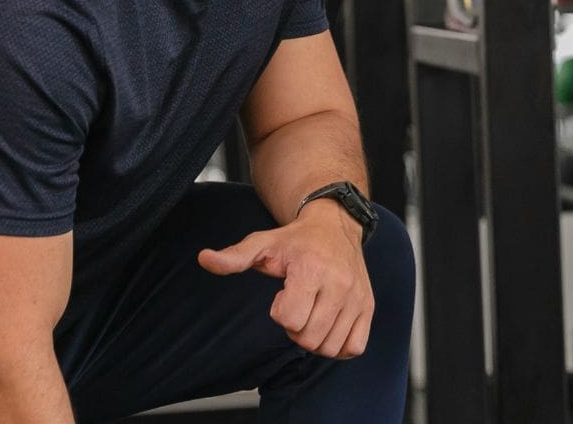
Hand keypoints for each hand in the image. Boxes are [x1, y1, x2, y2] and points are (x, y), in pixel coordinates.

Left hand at [197, 200, 372, 358]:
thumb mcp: (262, 243)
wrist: (335, 225)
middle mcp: (339, 284)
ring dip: (315, 339)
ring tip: (312, 314)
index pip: (290, 319)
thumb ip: (234, 257)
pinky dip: (338, 345)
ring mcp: (357, 298)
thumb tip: (204, 259)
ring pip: (330, 347)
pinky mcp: (368, 307)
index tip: (283, 295)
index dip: (280, 312)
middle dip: (296, 329)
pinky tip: (328, 326)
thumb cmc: (296, 240)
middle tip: (297, 306)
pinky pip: (353, 347)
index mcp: (311, 269)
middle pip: (309, 339)